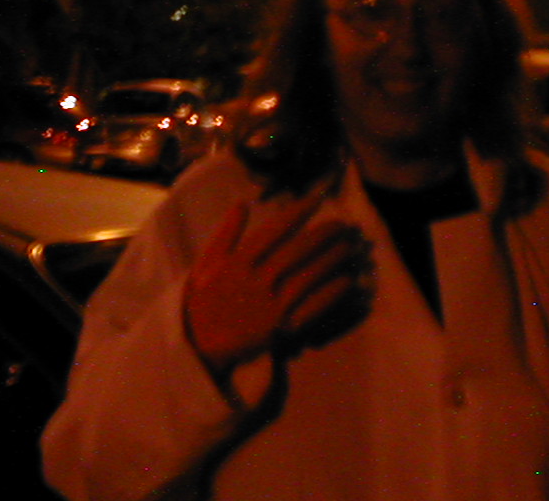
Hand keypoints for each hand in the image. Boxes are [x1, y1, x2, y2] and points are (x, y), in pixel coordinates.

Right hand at [182, 188, 366, 377]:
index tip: (318, 199)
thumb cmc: (202, 302)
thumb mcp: (205, 264)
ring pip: (309, 277)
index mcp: (236, 263)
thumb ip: (225, 233)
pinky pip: (312, 309)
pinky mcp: (280, 329)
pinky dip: (332, 294)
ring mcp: (270, 307)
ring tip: (351, 247)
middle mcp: (256, 282)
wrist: (197, 349)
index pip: (273, 231)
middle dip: (324, 234)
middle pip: (297, 252)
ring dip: (333, 260)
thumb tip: (242, 204)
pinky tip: (348, 281)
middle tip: (344, 224)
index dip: (297, 213)